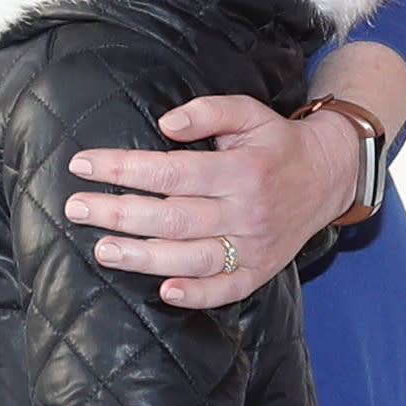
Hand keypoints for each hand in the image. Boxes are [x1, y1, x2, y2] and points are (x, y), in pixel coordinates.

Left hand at [64, 95, 362, 308]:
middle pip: (172, 218)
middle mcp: (247, 212)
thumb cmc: (276, 144)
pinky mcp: (260, 271)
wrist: (329, 176)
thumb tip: (166, 123)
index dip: (123, 169)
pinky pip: (227, 289)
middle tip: (76, 208)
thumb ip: (209, 112)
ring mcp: (254, 246)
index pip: (170, 172)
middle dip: (118, 214)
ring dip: (144, 258)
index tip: (83, 165)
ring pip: (192, 258)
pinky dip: (198, 294)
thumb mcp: (250, 113)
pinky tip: (165, 291)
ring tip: (102, 250)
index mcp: (241, 170)